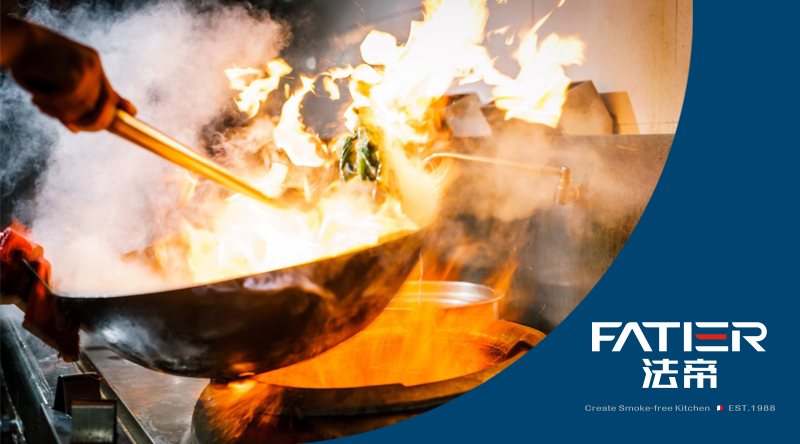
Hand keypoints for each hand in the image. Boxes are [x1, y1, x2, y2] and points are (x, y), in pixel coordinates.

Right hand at [3, 18, 135, 130]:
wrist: (15, 40)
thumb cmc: (29, 64)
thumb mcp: (52, 87)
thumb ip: (67, 105)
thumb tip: (77, 129)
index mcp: (92, 64)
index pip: (109, 89)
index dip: (120, 104)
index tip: (133, 112)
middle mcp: (94, 64)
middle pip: (104, 103)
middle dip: (92, 122)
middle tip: (75, 126)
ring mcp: (89, 65)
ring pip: (85, 105)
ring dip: (61, 112)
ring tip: (39, 104)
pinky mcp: (77, 69)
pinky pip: (72, 99)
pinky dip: (54, 104)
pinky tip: (37, 98)